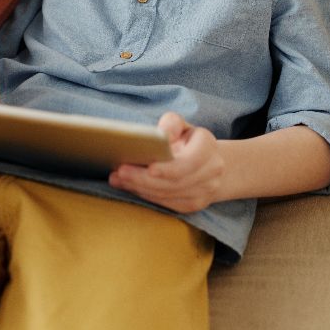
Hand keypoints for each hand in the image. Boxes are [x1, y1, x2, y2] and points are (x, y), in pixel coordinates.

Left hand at [108, 112, 225, 212]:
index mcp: (208, 148)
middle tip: (120, 172)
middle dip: (144, 178)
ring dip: (140, 187)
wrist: (211, 162)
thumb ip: (171, 124)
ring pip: (168, 194)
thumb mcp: (182, 125)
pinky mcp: (193, 205)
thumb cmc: (189, 139)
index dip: (169, 168)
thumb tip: (159, 135)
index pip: (189, 162)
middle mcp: (211, 172)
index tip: (149, 168)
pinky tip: (129, 186)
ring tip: (117, 178)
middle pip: (174, 181)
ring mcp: (204, 192)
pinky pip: (167, 203)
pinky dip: (146, 195)